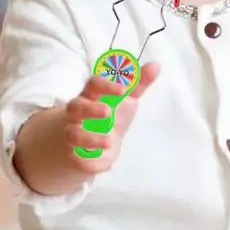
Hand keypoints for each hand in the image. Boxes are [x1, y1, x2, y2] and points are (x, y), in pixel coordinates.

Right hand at [64, 61, 159, 175]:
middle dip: (90, 109)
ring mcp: (73, 133)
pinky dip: (89, 162)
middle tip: (108, 113)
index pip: (93, 84)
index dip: (106, 85)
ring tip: (110, 142)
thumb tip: (155, 65)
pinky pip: (77, 158)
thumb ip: (138, 84)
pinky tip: (105, 164)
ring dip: (90, 138)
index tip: (123, 89)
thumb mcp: (124, 100)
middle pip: (75, 106)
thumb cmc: (109, 115)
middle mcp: (78, 113)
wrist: (93, 144)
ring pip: (73, 133)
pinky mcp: (74, 154)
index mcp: (91, 96)